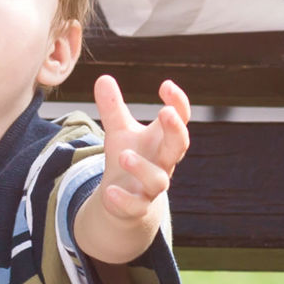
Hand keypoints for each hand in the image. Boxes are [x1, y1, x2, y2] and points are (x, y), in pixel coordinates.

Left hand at [74, 75, 191, 263]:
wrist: (122, 198)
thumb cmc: (129, 157)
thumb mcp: (119, 131)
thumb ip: (113, 108)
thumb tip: (103, 77)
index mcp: (163, 140)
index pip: (180, 119)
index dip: (178, 103)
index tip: (166, 85)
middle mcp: (163, 162)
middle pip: (179, 147)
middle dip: (175, 130)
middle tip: (165, 112)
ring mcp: (152, 187)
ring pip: (158, 180)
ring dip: (143, 167)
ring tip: (125, 155)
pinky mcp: (137, 207)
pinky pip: (136, 206)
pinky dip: (124, 200)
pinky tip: (110, 191)